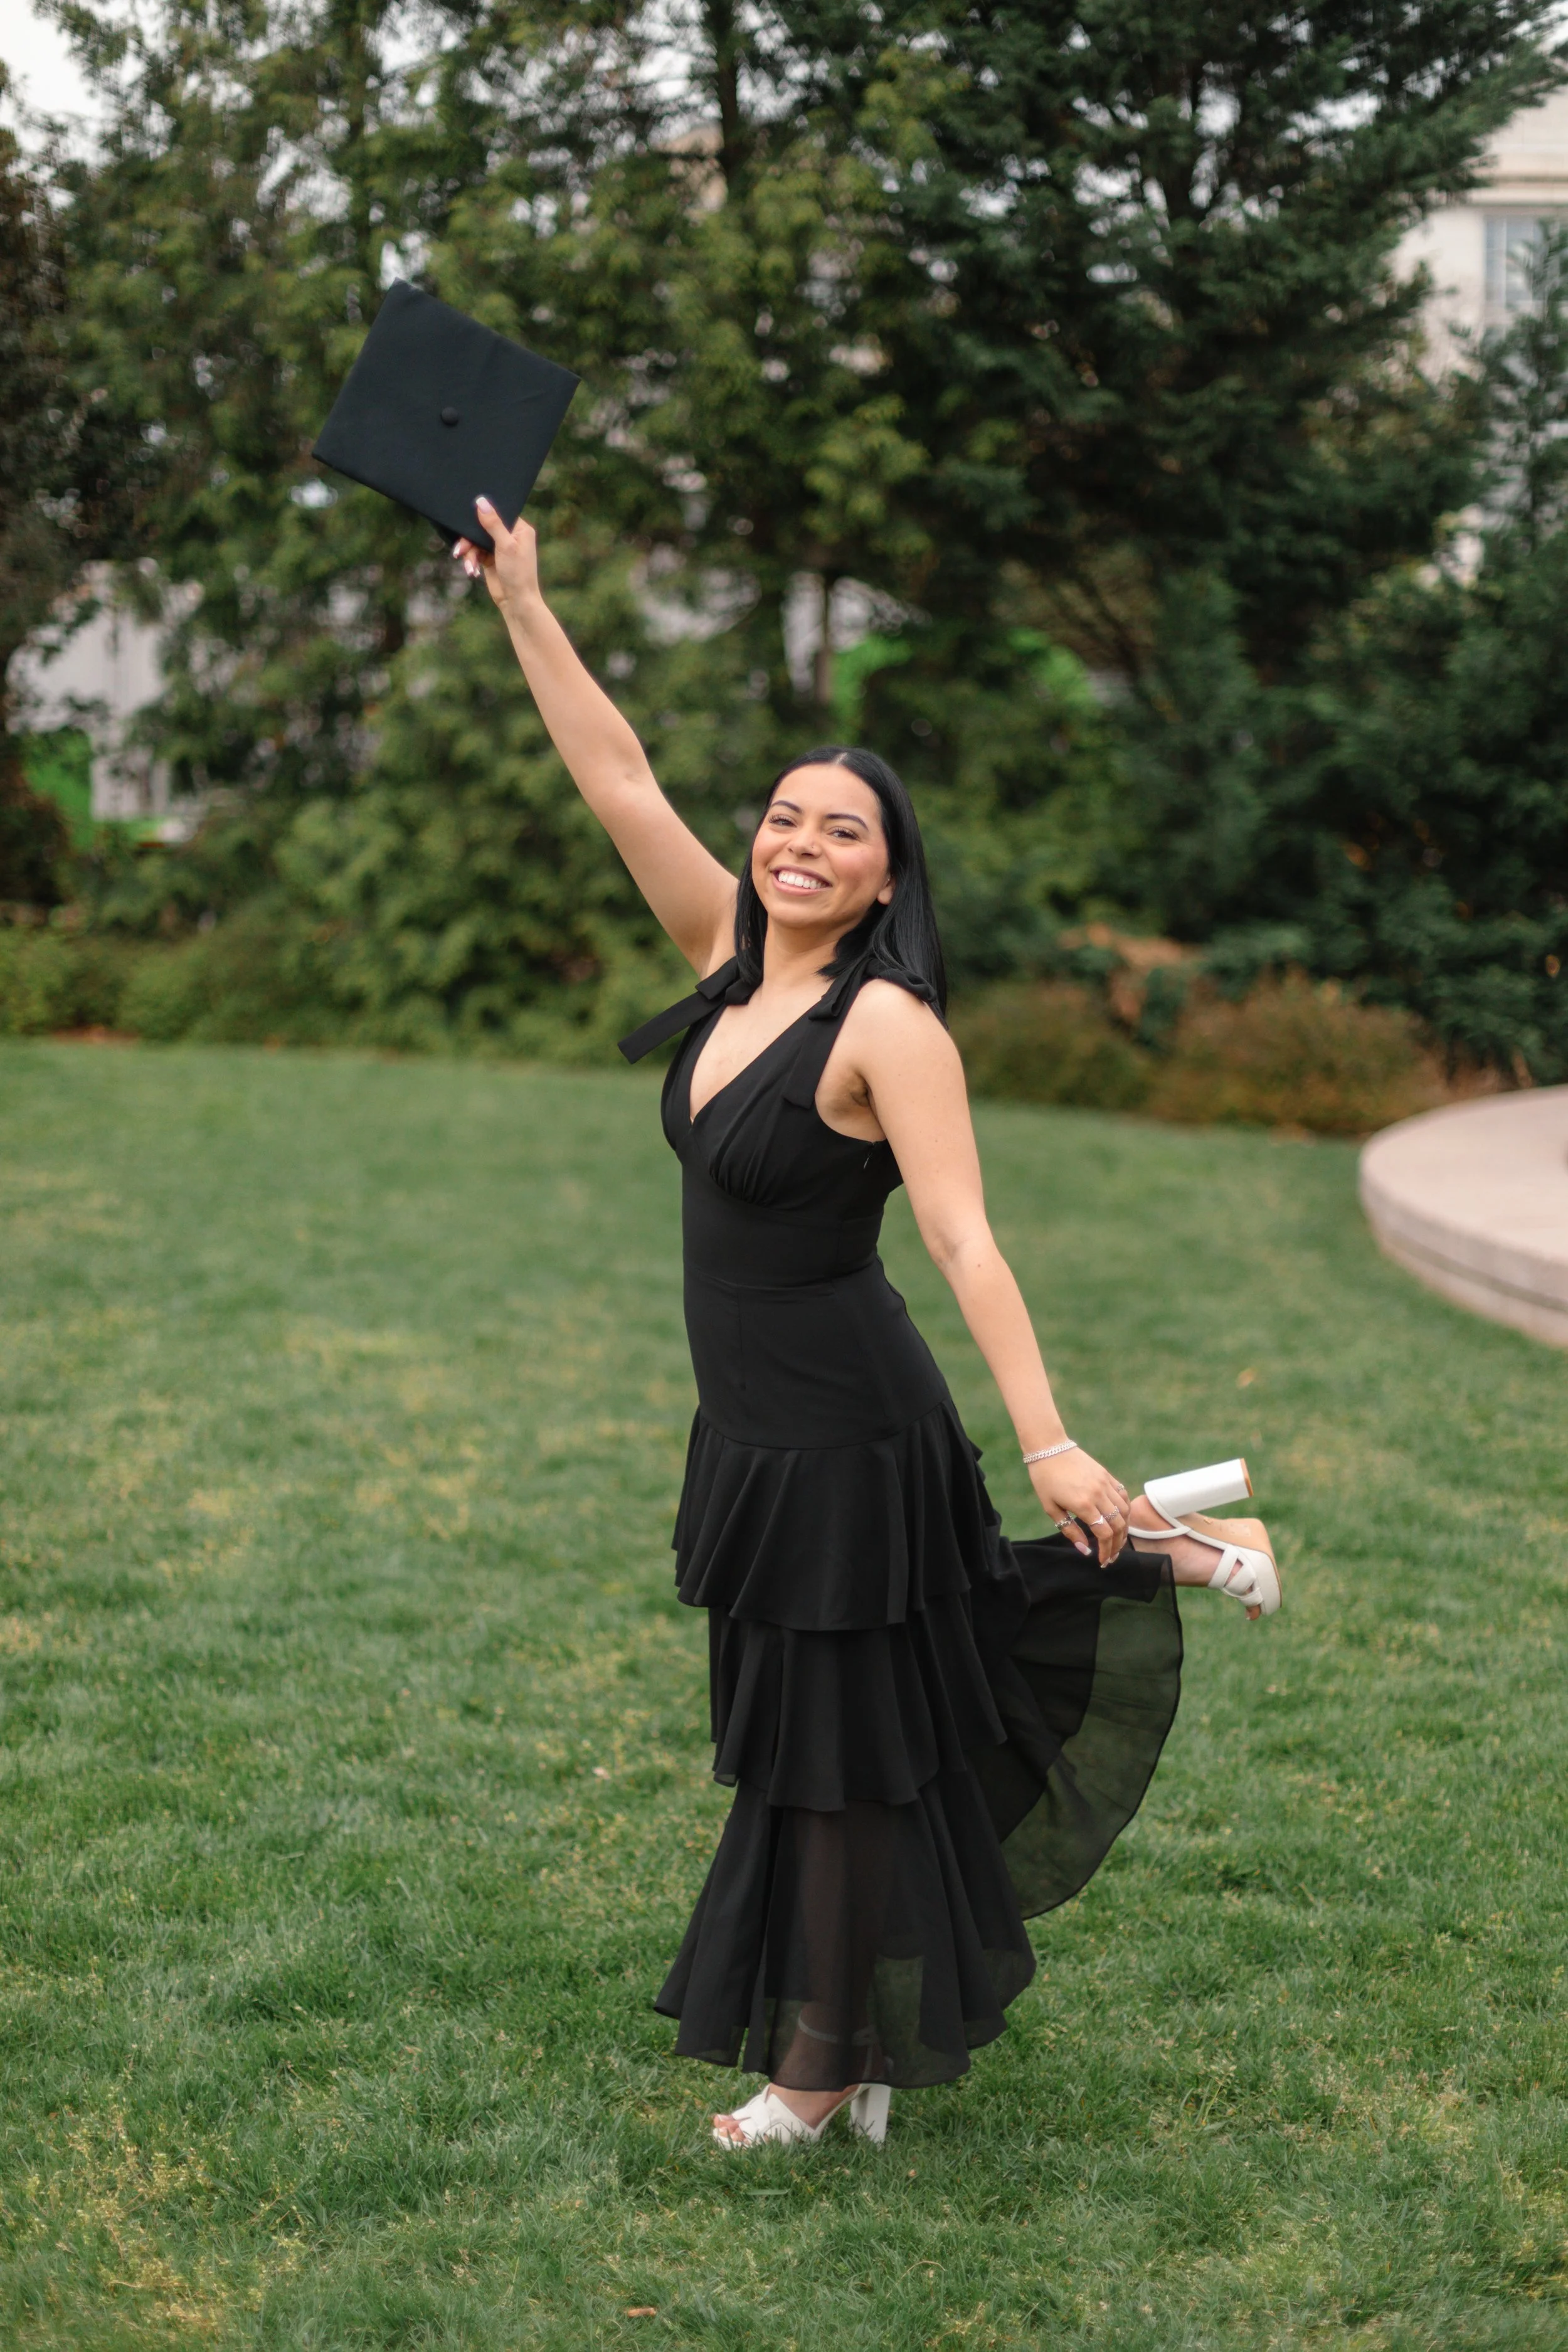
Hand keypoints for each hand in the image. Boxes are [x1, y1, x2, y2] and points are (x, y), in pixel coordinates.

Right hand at [451, 496, 540, 613]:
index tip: (469, 517)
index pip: (499, 513)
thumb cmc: (518, 573)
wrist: (516, 602)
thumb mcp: (505, 545)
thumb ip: (493, 523)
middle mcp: (510, 536)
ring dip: (469, 552)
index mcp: (520, 528)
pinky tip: (472, 571)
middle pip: (484, 527)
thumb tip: (481, 501)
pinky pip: (475, 553)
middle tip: (460, 548)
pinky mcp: (490, 559)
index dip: (484, 514)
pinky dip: (471, 560)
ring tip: (468, 566)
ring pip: (477, 541)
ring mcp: (500, 548)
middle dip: (470, 538)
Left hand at [1028, 1448, 1129, 1565]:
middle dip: (1117, 1545)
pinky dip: (1125, 1510)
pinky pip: (1123, 1496)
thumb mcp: (1051, 1508)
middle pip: (1118, 1525)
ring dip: (1124, 1530)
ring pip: (1125, 1512)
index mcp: (1083, 1504)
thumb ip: (1069, 1530)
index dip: (1105, 1551)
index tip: (1102, 1562)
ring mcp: (1105, 1483)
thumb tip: (1084, 1550)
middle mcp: (1098, 1494)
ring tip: (1117, 1542)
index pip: (1104, 1534)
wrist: (1049, 1448)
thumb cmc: (1045, 1480)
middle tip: (1111, 1557)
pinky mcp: (1107, 1475)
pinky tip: (1120, 1520)